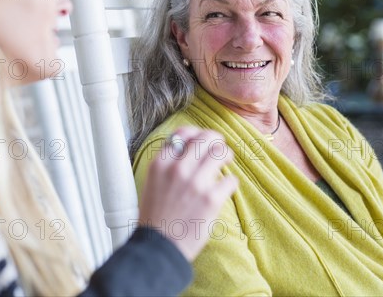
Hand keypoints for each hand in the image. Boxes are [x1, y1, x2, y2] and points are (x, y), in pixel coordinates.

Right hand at [138, 127, 238, 261]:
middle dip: (216, 139)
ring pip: (220, 152)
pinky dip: (231, 183)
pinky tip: (226, 188)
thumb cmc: (155, 219)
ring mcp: (195, 183)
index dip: (195, 134)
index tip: (201, 139)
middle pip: (205, 138)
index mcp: (160, 164)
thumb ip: (167, 166)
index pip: (182, 134)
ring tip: (226, 160)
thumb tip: (184, 150)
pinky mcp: (211, 199)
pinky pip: (230, 180)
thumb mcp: (152, 184)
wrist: (158, 247)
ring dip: (226, 155)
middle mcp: (177, 168)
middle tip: (220, 146)